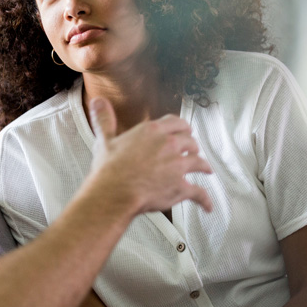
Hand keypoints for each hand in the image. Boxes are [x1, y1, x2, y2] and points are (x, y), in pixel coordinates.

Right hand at [87, 97, 212, 213]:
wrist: (114, 193)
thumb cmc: (109, 170)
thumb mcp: (105, 139)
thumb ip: (104, 119)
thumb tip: (98, 102)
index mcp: (152, 131)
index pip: (175, 123)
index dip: (181, 127)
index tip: (184, 129)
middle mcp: (168, 145)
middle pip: (190, 141)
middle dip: (192, 146)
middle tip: (192, 149)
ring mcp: (178, 166)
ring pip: (199, 162)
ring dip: (203, 166)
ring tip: (205, 169)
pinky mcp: (181, 187)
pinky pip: (199, 192)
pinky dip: (205, 199)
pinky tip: (207, 204)